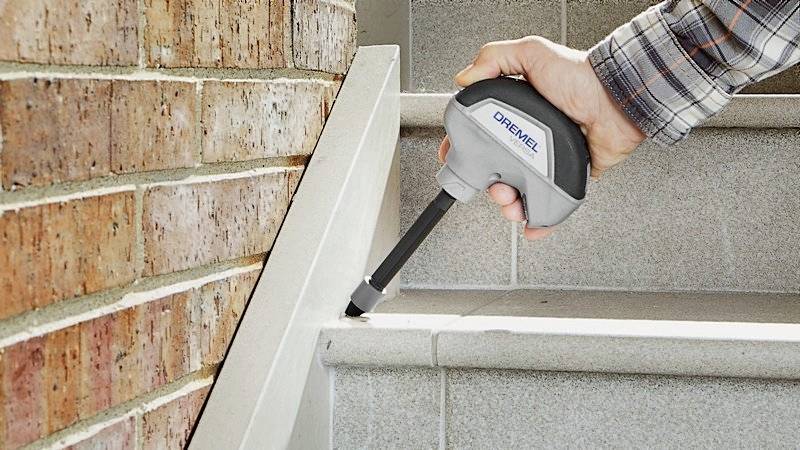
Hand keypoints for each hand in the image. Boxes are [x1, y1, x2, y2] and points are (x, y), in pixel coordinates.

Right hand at [438, 36, 645, 239]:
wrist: (617, 100)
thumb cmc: (581, 76)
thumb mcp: (532, 53)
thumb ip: (494, 58)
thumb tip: (463, 78)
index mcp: (514, 112)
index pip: (479, 133)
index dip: (463, 148)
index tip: (453, 158)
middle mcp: (526, 138)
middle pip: (494, 169)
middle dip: (488, 183)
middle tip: (494, 185)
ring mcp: (544, 159)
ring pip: (516, 190)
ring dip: (508, 203)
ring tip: (511, 203)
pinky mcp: (563, 176)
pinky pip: (546, 202)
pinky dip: (537, 219)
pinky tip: (530, 227)